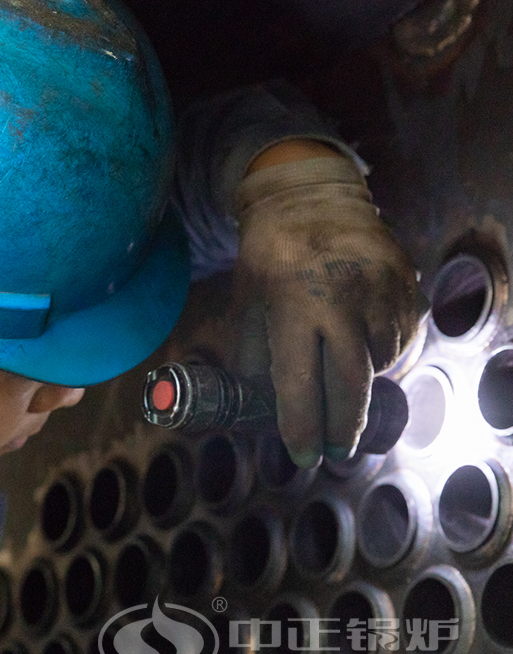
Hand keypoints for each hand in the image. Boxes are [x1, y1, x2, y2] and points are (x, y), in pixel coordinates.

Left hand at [233, 142, 421, 466]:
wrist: (311, 196)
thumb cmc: (268, 257)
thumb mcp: (246, 303)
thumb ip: (252, 356)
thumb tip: (259, 410)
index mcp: (292, 303)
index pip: (299, 381)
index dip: (302, 426)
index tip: (304, 457)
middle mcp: (341, 298)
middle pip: (351, 384)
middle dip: (343, 427)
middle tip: (336, 452)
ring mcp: (380, 289)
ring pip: (379, 364)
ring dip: (360, 382)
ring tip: (339, 374)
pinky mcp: (406, 284)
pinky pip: (400, 340)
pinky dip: (382, 354)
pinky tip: (360, 345)